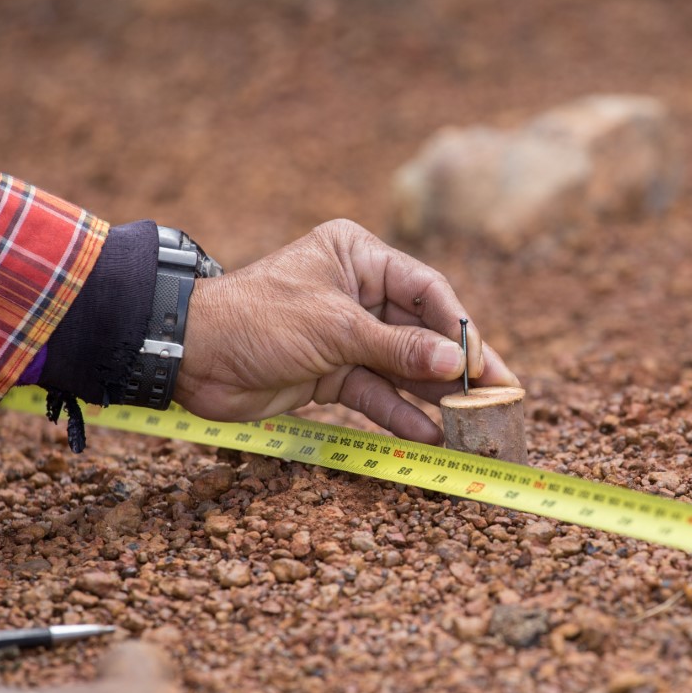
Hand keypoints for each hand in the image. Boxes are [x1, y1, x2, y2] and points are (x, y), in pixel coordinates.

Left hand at [173, 219, 518, 443]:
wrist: (191, 356)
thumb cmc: (258, 319)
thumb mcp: (334, 328)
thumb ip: (398, 348)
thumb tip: (458, 363)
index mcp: (359, 257)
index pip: (425, 289)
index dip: (457, 327)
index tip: (482, 363)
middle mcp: (357, 291)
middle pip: (421, 331)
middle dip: (457, 367)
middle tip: (500, 395)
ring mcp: (347, 335)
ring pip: (403, 367)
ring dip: (434, 396)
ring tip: (473, 424)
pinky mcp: (333, 372)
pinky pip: (376, 393)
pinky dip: (399, 413)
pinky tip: (430, 435)